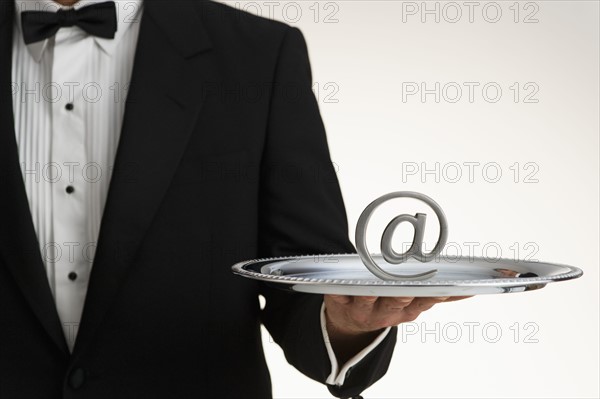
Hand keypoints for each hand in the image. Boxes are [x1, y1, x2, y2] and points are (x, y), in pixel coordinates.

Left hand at [324, 295, 470, 363]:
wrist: (350, 323)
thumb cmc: (386, 304)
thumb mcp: (414, 305)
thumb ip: (440, 297)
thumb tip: (471, 291)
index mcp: (407, 310)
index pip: (424, 301)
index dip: (434, 295)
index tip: (444, 285)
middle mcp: (386, 311)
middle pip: (397, 301)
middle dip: (403, 294)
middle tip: (409, 285)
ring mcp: (363, 308)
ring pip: (367, 300)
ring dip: (370, 294)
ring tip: (373, 286)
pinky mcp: (340, 302)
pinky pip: (338, 296)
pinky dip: (338, 291)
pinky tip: (340, 285)